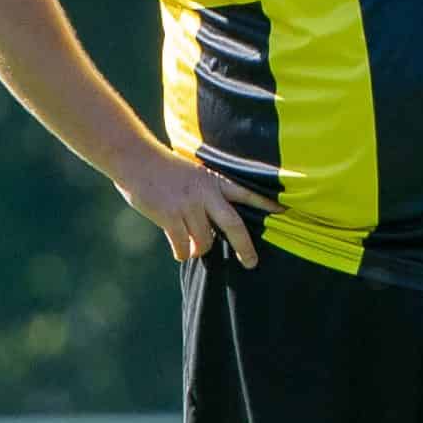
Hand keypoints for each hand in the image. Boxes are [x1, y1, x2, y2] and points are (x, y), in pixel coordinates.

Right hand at [113, 141, 280, 265]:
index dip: (266, 204)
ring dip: (198, 249)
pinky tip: (180, 253)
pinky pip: (182, 246)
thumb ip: (208, 193)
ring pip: (204, 241)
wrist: (136, 160)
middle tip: (251, 263)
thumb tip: (215, 223)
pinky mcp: (170, 217)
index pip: (247, 194)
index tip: (286, 212)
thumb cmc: (163, 168)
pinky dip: (181, 253)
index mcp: (214, 181)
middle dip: (245, 247)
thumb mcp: (194, 174)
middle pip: (234, 226)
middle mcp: (206, 194)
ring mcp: (189, 206)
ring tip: (192, 248)